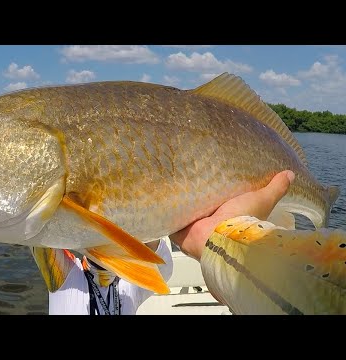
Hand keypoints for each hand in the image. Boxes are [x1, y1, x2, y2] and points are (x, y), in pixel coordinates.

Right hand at [169, 170, 294, 260]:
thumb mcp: (261, 199)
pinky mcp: (176, 226)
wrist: (221, 239)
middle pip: (197, 202)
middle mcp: (207, 219)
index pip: (217, 196)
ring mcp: (190, 223)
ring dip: (178, 198)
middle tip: (187, 168)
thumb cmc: (242, 220)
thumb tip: (291, 173)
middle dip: (194, 191)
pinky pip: (168, 215)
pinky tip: (161, 191)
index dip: (214, 187)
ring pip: (182, 208)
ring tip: (171, 174)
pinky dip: (165, 207)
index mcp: (225, 212)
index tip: (211, 171)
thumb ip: (274, 189)